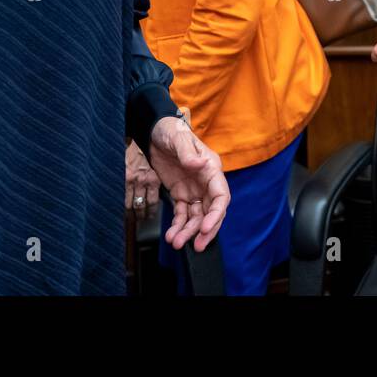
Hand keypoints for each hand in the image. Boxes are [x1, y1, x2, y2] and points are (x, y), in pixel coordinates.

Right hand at [125, 140, 160, 215]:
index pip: (153, 202)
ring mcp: (130, 181)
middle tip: (137, 221)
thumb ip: (152, 180)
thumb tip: (151, 196)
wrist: (130, 139)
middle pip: (141, 206)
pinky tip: (118, 210)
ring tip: (127, 219)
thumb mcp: (152, 166)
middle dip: (139, 216)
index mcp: (153, 178)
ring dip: (129, 214)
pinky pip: (120, 197)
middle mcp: (143, 181)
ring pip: (129, 205)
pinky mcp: (121, 179)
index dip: (150, 212)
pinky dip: (119, 206)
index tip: (147, 218)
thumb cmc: (141, 152)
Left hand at [147, 115, 229, 250]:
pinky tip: (171, 234)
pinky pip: (182, 214)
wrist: (155, 133)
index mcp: (211, 169)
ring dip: (188, 232)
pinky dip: (177, 226)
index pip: (221, 196)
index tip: (206, 228)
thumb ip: (188, 153)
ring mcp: (194, 190)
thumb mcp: (179, 139)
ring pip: (196, 217)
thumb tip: (199, 165)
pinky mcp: (181, 195)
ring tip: (176, 242)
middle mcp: (205, 182)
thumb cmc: (171, 131)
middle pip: (211, 212)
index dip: (216, 214)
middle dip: (205, 230)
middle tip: (196, 245)